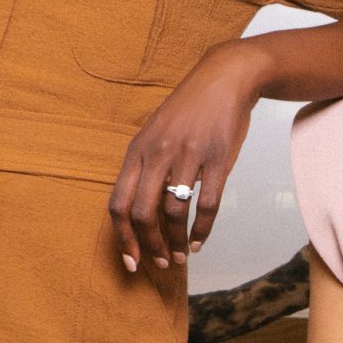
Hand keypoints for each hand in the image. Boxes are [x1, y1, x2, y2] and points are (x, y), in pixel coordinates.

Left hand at [109, 41, 266, 274]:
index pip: (118, 203)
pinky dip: (202, 229)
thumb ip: (144, 168)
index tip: (132, 262)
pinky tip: (200, 241)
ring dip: (176, 241)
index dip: (122, 238)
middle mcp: (157, 154)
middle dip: (149, 246)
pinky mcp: (218, 158)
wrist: (224, 79)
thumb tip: (136, 213)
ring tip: (180, 255)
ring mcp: (188, 155)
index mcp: (137, 151)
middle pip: (142, 213)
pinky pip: (207, 204)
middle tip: (160, 263)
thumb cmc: (188, 111)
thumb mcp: (155, 133)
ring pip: (174, 212)